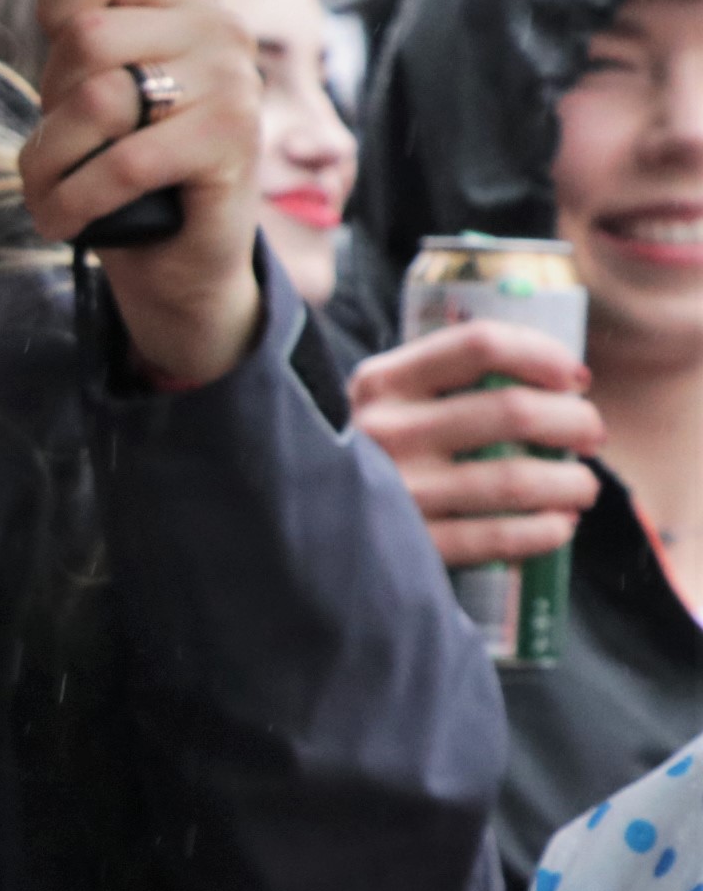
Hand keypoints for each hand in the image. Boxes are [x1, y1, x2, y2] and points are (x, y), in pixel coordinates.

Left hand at [22, 0, 268, 386]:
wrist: (174, 260)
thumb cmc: (122, 158)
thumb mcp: (90, 70)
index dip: (56, 6)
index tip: (62, 55)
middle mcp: (217, 24)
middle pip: (83, 36)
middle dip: (51, 104)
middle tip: (71, 144)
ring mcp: (232, 82)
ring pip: (93, 97)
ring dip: (51, 163)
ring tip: (62, 189)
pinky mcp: (231, 143)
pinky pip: (120, 160)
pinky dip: (76, 201)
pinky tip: (74, 220)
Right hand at [351, 318, 606, 568]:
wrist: (301, 528)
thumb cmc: (367, 458)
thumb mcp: (384, 405)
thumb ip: (445, 382)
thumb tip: (556, 380)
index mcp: (381, 383)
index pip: (479, 345)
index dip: (543, 355)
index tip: (574, 378)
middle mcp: (384, 431)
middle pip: (512, 411)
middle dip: (574, 422)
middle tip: (590, 437)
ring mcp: (395, 491)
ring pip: (516, 479)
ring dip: (571, 483)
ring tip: (581, 488)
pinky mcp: (409, 546)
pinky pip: (499, 537)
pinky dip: (544, 531)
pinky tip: (556, 526)